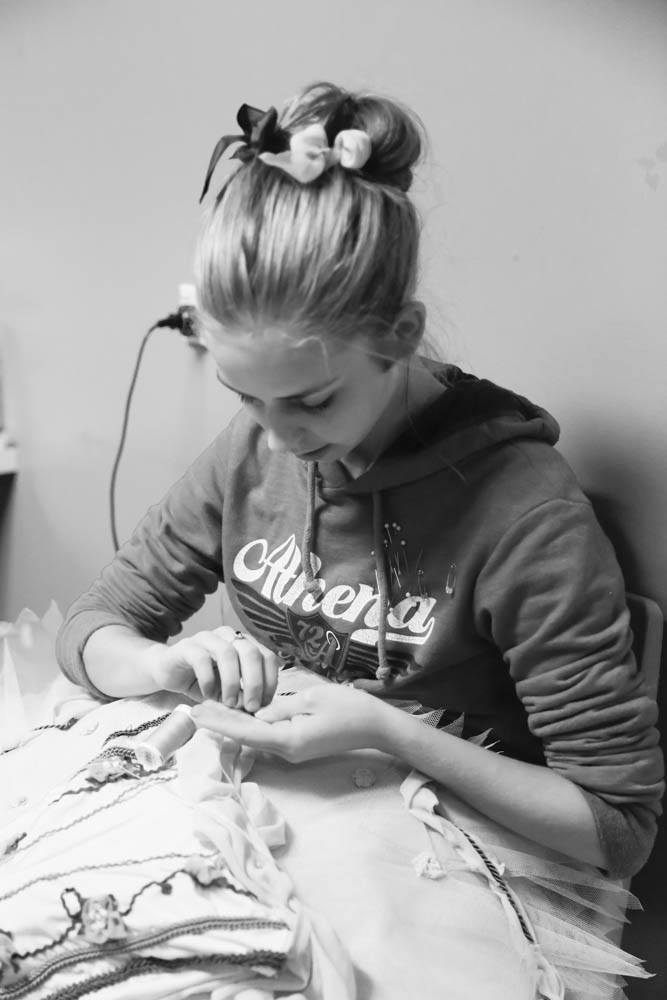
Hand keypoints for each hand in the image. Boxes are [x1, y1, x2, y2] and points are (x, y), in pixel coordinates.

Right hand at [147, 626, 278, 711]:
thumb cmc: (203, 682)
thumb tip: (258, 706)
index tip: (265, 703)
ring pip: (227, 653)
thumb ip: (243, 695)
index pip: (267, 656)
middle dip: (255, 682)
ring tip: (230, 703)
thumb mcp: (228, 692)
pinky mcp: (187, 646)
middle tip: (251, 706)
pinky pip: (201, 659)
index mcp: (244, 644)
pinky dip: (208, 679)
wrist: (168, 672)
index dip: (270, 680)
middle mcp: (228, 636)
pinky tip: (207, 695)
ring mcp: (207, 638)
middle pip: (251, 652)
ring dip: (232, 682)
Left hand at [191, 681, 393, 762]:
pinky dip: (251, 725)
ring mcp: (293, 750)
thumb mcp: (312, 698)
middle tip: (193, 709)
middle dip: (220, 722)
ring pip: (256, 736)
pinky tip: (239, 713)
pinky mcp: (299, 745)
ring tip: (209, 709)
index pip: (245, 732)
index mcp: (288, 739)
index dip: (219, 722)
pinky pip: (269, 736)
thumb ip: (281, 707)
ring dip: (234, 723)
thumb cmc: (349, 707)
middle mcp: (287, 751)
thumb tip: (257, 714)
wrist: (376, 726)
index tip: (197, 712)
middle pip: (246, 736)